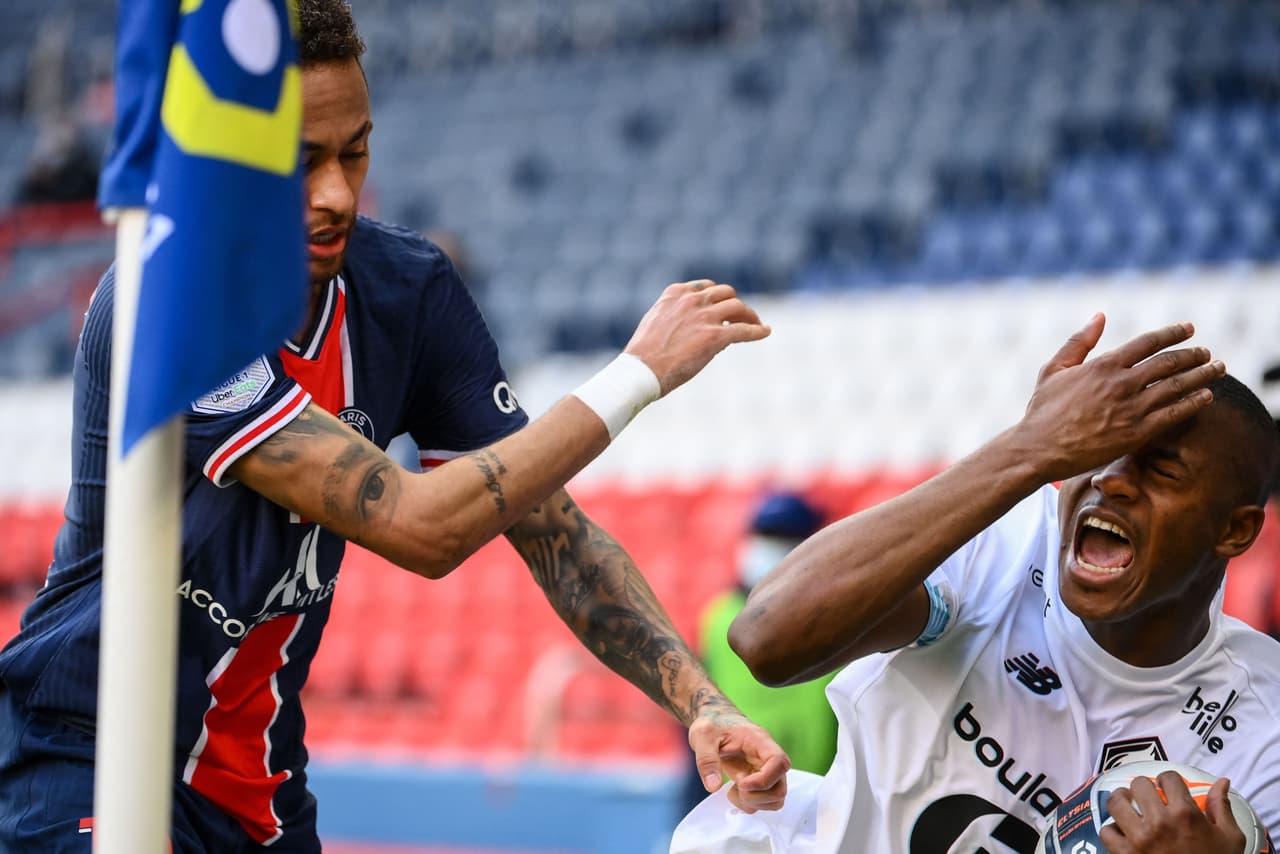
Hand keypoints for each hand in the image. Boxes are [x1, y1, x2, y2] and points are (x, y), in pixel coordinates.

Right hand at [625, 280, 769, 395]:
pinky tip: (765, 332)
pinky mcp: (715, 336)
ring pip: (737, 307)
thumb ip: (675, 316)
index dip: (716, 299)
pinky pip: (745, 330)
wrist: (640, 371)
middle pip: (725, 293)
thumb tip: (698, 327)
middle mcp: (692, 300)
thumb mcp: (657, 323)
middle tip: (742, 317)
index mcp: (675, 293)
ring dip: (749, 315)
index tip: (721, 308)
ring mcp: (705, 317)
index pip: (705, 288)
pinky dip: (758, 331)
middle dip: (735, 304)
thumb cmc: (644, 355)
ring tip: (756, 324)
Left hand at [687, 707, 789, 812]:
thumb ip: (707, 760)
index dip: (764, 780)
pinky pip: (765, 802)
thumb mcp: (702, 736)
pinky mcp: (760, 780)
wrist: (716, 721)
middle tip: (735, 787)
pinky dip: (750, 804)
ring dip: (753, 803)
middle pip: (780, 788)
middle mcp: (768, 758)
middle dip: (756, 797)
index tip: (741, 783)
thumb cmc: (713, 724)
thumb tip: (713, 786)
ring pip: (775, 799)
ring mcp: (766, 771)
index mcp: (759, 741)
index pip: (779, 762)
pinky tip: (734, 792)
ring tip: (733, 790)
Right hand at [1015, 314, 1224, 481]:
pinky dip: (1193, 403)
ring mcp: (1132, 409)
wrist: (1038, 449)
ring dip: (1201, 375)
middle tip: (1207, 352)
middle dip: (1193, 355)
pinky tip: (1206, 397)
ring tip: (1217, 369)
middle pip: (1169, 362)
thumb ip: (1079, 341)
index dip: (1173, 333)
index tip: (1189, 329)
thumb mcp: (1054, 369)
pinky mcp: (1137, 433)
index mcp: (1103, 365)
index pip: (1148, 342)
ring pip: (1177, 386)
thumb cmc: (1042, 410)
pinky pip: (1174, 414)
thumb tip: (1100, 316)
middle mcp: (1122, 383)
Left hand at [1099, 771, 1246, 853]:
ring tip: (1129, 807)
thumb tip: (1221, 782)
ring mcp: (1139, 838)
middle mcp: (1159, 822)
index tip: (1167, 788)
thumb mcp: (1229, 838)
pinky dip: (1113, 831)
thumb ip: (1221, 808)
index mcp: (1185, 814)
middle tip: (1147, 797)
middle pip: (1139, 785)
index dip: (1168, 781)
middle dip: (1144, 788)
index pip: (1168, 778)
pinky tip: (1124, 834)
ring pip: (1116, 802)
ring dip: (1122, 802)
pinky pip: (1106, 831)